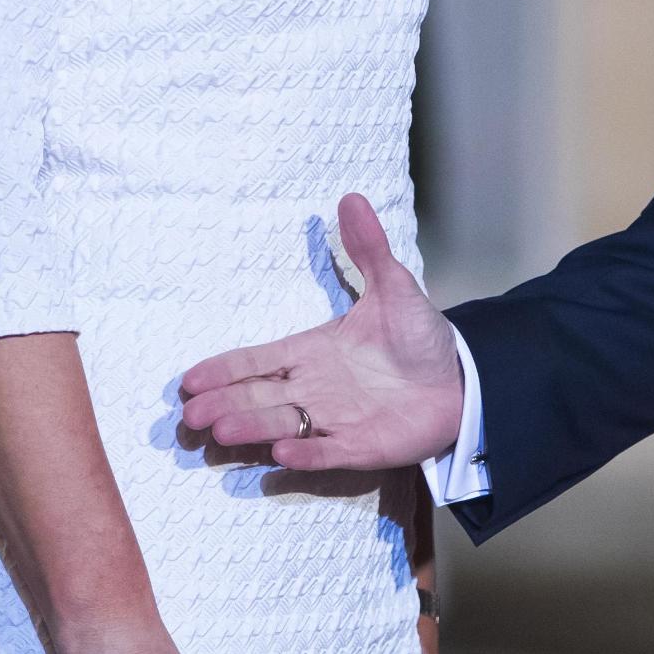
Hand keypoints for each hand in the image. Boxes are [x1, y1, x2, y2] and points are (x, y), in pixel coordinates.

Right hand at [179, 193, 464, 472]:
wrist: (463, 377)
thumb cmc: (420, 336)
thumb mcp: (393, 286)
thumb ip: (368, 248)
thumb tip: (350, 198)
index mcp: (313, 352)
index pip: (258, 361)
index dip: (225, 370)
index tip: (190, 380)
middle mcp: (315, 388)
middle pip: (258, 397)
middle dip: (224, 404)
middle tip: (191, 415)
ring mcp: (335, 420)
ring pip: (282, 424)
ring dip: (252, 428)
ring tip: (221, 431)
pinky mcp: (361, 446)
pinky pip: (327, 453)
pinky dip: (304, 455)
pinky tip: (280, 456)